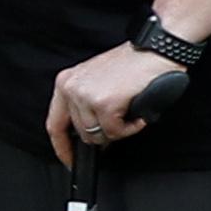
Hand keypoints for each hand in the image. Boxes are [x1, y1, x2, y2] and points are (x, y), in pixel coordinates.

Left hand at [46, 42, 188, 166]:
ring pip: (99, 135)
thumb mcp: (96, 81)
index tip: (69, 160)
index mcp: (66, 82)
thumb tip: (87, 135)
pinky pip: (116, 132)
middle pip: (82, 133)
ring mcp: (86, 96)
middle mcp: (71, 88)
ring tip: (129, 112)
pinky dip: (130, 128)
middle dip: (103, 134)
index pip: (54, 124)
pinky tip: (136, 113)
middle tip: (121, 121)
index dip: (61, 148)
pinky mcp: (104, 103)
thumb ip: (85, 105)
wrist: (156, 50)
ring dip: (118, 130)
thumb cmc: (132, 65)